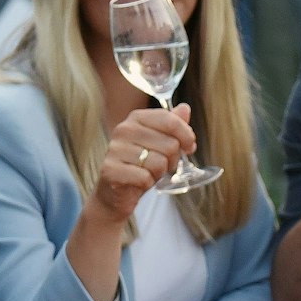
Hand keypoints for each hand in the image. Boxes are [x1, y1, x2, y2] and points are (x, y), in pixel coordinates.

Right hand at [89, 104, 196, 222]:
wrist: (115, 192)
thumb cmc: (140, 165)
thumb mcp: (160, 143)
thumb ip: (172, 125)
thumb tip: (185, 108)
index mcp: (136, 118)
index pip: (169, 120)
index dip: (186, 135)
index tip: (189, 147)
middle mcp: (123, 130)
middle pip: (169, 144)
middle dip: (172, 159)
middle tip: (161, 165)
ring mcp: (115, 149)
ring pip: (159, 163)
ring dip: (159, 173)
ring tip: (148, 173)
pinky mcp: (111, 170)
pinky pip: (145, 178)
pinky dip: (147, 184)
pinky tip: (138, 182)